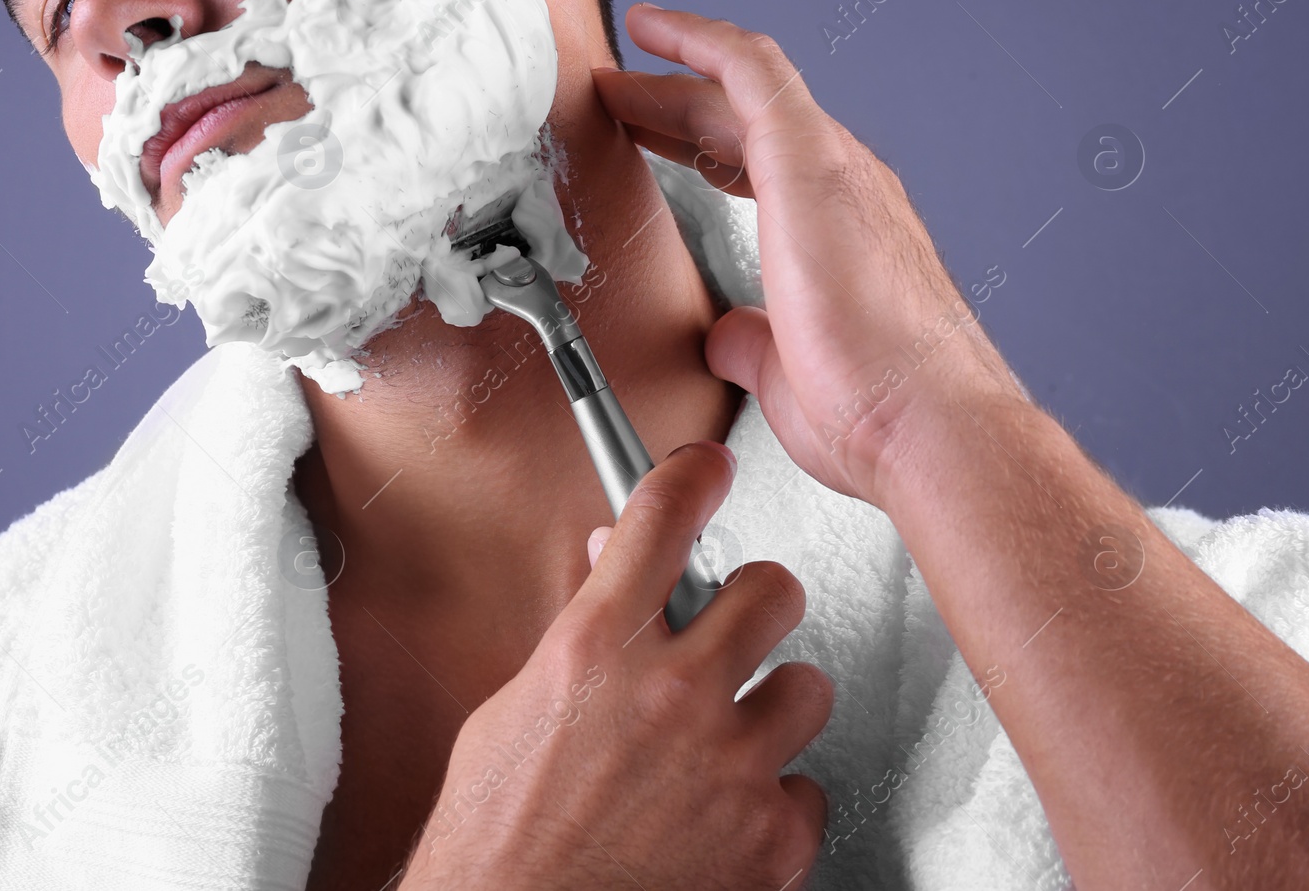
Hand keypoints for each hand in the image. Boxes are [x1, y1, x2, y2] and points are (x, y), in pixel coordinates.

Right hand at [399, 441, 831, 890]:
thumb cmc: (500, 837)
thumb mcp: (514, 710)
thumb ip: (578, 634)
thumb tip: (609, 568)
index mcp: (596, 650)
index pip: (661, 518)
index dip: (691, 477)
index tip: (706, 470)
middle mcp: (671, 695)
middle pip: (771, 589)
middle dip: (753, 603)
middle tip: (733, 626)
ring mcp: (730, 765)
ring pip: (808, 686)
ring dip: (771, 707)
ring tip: (728, 738)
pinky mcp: (771, 836)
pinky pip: (806, 786)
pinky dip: (772, 801)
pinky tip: (726, 813)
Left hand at [594, 6, 1028, 504]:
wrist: (924, 425)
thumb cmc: (874, 412)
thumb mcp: (784, 370)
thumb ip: (752, 340)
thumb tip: (728, 334)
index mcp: (839, 231)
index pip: (757, 164)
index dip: (694, 145)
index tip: (646, 134)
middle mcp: (845, 186)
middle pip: (744, 121)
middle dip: (673, 106)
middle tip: (616, 96)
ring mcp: (834, 168)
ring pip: (745, 89)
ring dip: (675, 76)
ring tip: (617, 70)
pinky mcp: (812, 162)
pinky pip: (753, 72)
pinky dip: (702, 41)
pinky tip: (658, 28)